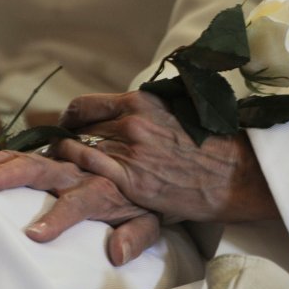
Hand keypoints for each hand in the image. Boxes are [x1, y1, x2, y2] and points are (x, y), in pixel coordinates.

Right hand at [0, 150, 159, 265]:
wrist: (153, 159)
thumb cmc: (148, 197)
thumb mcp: (152, 218)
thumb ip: (137, 234)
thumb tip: (117, 254)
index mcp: (100, 188)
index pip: (78, 202)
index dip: (58, 218)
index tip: (34, 235)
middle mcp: (77, 170)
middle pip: (41, 169)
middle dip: (9, 174)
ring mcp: (62, 160)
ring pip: (24, 157)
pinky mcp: (51, 156)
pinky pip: (19, 152)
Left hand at [53, 91, 279, 222]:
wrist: (235, 171)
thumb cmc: (210, 145)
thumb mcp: (175, 114)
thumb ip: (145, 112)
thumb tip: (125, 115)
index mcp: (141, 102)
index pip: (85, 106)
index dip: (69, 120)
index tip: (66, 131)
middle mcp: (131, 121)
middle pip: (77, 129)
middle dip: (62, 144)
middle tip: (54, 158)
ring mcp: (130, 149)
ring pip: (74, 149)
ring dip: (59, 161)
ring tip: (54, 173)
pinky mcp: (131, 179)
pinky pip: (87, 172)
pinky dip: (71, 177)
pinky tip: (66, 187)